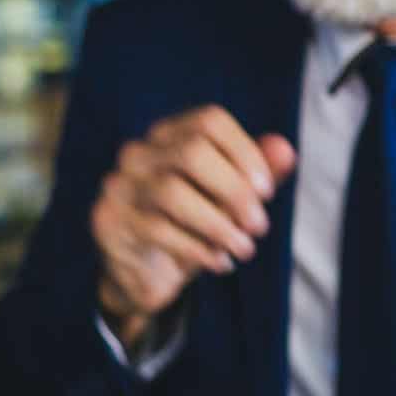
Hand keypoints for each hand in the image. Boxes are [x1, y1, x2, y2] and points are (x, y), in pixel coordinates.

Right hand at [91, 105, 296, 348]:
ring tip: (244, 248)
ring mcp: (119, 185)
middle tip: (259, 225)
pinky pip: (157, 230)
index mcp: (169, 135)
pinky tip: (219, 262)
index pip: (209, 121)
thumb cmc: (191, 227)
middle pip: (191, 151)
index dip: (244, 151)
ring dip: (219, 225)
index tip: (267, 190)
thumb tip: (285, 150)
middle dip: (234, 190)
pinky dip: (197, 248)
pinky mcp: (109, 220)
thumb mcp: (228, 202)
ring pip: (173, 193)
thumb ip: (256, 174)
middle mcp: (139, 152)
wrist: (143, 274)